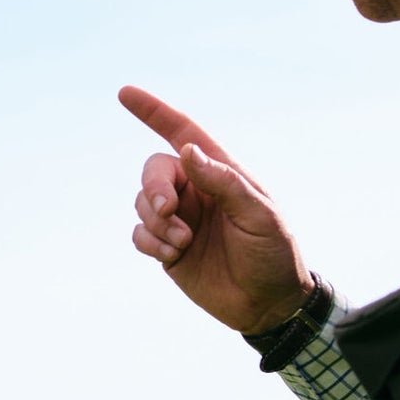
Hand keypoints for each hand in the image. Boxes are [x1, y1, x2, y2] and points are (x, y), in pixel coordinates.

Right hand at [118, 85, 312, 333]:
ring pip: (142, 203)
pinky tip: (173, 255)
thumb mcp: (260, 216)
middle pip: (154, 170)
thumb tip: (188, 152)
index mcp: (221, 174)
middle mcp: (196, 191)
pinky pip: (140, 234)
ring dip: (156, 222)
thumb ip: (224, 183)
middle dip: (153, 188)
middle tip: (167, 210)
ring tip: (182, 243)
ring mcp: (179, 219)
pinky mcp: (167, 248)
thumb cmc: (274, 254)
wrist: (269, 305)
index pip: (182, 133)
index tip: (125, 93)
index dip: (154, 112)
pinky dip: (150, 242)